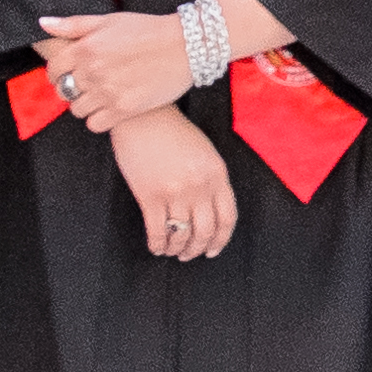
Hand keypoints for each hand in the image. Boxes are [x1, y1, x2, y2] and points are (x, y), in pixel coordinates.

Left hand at [33, 11, 192, 131]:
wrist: (185, 46)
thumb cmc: (147, 30)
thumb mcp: (108, 20)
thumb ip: (73, 24)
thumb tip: (43, 23)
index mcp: (85, 48)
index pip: (53, 70)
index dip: (56, 73)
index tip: (65, 74)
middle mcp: (92, 72)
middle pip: (63, 91)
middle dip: (71, 89)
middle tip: (85, 85)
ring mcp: (107, 92)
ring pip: (77, 110)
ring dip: (84, 105)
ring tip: (100, 96)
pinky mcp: (124, 109)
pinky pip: (95, 124)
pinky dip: (98, 119)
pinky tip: (109, 108)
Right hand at [110, 109, 238, 259]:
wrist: (144, 117)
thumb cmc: (173, 132)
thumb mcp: (205, 152)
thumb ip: (212, 180)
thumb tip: (211, 212)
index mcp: (217, 174)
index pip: (227, 217)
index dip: (221, 240)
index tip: (213, 250)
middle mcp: (199, 186)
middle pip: (205, 231)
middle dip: (198, 249)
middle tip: (190, 254)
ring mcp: (175, 192)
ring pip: (182, 235)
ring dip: (177, 249)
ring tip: (172, 251)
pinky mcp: (150, 196)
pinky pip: (157, 231)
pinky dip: (158, 245)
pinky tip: (157, 247)